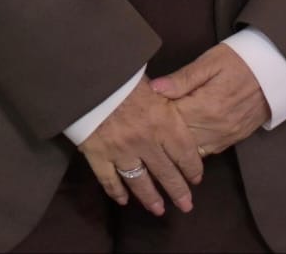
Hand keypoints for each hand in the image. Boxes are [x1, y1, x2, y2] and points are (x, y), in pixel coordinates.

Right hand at [77, 79, 201, 215]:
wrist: (89, 78)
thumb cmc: (124, 75)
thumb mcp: (155, 84)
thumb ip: (168, 100)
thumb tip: (180, 107)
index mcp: (164, 121)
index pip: (185, 152)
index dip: (193, 168)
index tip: (196, 179)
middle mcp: (146, 141)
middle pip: (166, 173)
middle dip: (177, 191)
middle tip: (186, 205)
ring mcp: (121, 151)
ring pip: (140, 182)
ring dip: (150, 198)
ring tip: (158, 209)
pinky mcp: (98, 155)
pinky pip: (109, 180)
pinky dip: (116, 192)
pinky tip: (123, 200)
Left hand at [149, 44, 269, 156]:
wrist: (276, 70)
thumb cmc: (241, 60)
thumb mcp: (210, 61)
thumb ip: (182, 78)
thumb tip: (155, 88)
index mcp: (207, 106)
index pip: (170, 120)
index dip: (154, 117)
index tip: (143, 111)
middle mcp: (216, 127)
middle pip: (178, 141)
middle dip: (162, 135)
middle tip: (147, 127)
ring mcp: (226, 136)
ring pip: (192, 152)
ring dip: (177, 146)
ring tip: (162, 137)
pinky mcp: (234, 139)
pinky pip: (207, 152)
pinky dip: (193, 148)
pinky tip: (184, 140)